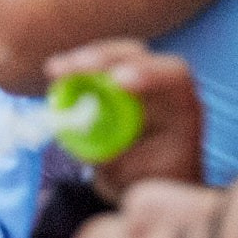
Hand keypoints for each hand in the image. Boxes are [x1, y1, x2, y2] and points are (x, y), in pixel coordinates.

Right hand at [44, 41, 202, 196]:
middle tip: (74, 68)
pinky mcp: (112, 81)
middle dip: (104, 58)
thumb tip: (78, 130)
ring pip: (113, 55)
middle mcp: (161, 86)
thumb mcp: (135, 178)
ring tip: (56, 71)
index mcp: (182, 107)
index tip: (118, 82)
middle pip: (137, 56)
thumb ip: (111, 156)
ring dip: (83, 60)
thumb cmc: (149, 181)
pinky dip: (73, 69)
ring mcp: (136, 80)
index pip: (173, 76)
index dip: (148, 72)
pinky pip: (94, 66)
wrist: (144, 183)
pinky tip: (55, 74)